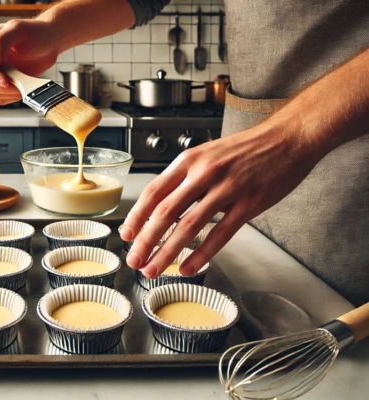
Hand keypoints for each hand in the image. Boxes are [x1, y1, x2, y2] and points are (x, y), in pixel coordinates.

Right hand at [0, 20, 60, 105]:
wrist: (49, 44)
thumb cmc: (34, 32)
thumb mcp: (17, 30)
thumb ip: (0, 42)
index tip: (4, 78)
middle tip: (18, 81)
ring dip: (7, 92)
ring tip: (22, 80)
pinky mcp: (1, 86)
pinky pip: (0, 99)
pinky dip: (12, 97)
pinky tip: (22, 86)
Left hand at [119, 123, 320, 278]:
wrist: (288, 137)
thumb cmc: (247, 148)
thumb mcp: (207, 154)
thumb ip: (186, 177)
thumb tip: (162, 206)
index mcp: (189, 160)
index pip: (154, 192)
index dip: (137, 216)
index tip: (126, 235)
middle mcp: (203, 172)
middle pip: (165, 212)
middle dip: (145, 240)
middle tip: (135, 260)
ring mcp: (226, 188)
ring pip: (188, 226)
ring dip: (167, 252)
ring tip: (154, 270)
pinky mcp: (249, 203)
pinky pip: (220, 234)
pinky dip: (201, 254)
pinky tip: (188, 267)